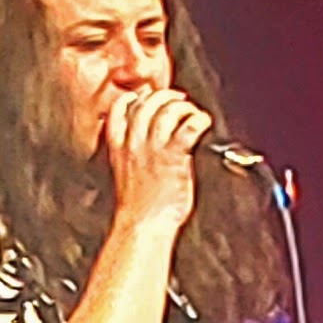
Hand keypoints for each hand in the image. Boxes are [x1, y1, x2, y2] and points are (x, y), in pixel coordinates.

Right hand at [101, 86, 211, 232]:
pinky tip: (203, 122)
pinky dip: (199, 120)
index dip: (133, 98)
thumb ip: (131, 156)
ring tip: (192, 113)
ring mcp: (153, 149)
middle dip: (165, 97)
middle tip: (179, 100)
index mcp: (119, 148)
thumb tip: (146, 145)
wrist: (143, 226)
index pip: (119, 110)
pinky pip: (188, 128)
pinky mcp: (173, 157)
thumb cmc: (139, 208)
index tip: (144, 96)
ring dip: (183, 107)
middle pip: (146, 104)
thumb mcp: (125, 175)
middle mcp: (134, 144)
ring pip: (167, 111)